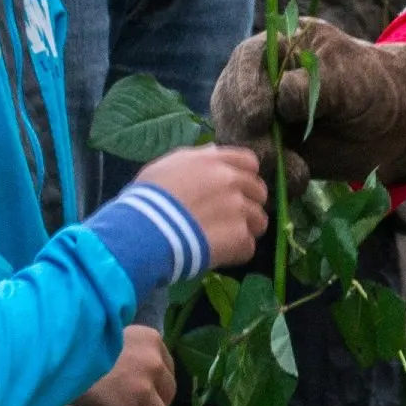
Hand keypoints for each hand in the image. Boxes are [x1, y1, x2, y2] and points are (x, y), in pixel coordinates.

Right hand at [76, 322, 175, 405]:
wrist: (59, 358)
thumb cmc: (82, 346)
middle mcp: (154, 362)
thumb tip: (147, 374)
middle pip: (168, 393)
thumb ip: (135, 352)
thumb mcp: (115, 337)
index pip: (168, 369)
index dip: (154, 382)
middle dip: (152, 401)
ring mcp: (143, 387)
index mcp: (152, 339)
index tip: (139, 387)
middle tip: (131, 404)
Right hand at [132, 145, 267, 270]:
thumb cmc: (148, 197)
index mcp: (215, 161)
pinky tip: (218, 254)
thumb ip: (196, 157)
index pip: (249, 161)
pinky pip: (248, 246)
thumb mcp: (166, 166)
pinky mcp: (239, 237)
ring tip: (226, 239)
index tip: (238, 188)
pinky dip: (236, 252)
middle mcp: (232, 181)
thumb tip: (213, 151)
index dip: (246, 175)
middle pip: (259, 191)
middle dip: (249, 203)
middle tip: (232, 217)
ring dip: (246, 230)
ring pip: (259, 220)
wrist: (145, 229)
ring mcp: (239, 209)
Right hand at [210, 21, 405, 185]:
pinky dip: (266, 181)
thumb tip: (283, 95)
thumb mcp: (352, 79)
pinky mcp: (267, 149)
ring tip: (298, 176)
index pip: (247, 60)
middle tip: (272, 157)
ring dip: (259, 162)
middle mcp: (259, 80)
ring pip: (236, 139)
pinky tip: (292, 189)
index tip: (258, 116)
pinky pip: (253, 166)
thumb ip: (317, 85)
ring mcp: (259, 117)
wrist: (392, 126)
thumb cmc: (373, 87)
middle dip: (247, 133)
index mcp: (279, 48)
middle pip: (229, 103)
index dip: (246, 88)